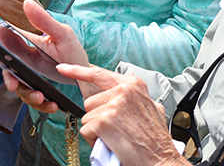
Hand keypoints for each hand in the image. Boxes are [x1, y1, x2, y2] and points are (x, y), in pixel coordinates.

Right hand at [1, 0, 90, 110]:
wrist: (86, 76)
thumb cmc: (72, 52)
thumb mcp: (62, 34)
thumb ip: (44, 21)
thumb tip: (27, 3)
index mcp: (26, 41)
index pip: (3, 34)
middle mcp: (23, 58)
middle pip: (5, 67)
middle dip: (8, 78)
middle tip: (14, 84)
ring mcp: (28, 74)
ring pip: (18, 86)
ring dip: (27, 94)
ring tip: (40, 96)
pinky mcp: (36, 88)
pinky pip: (31, 98)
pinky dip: (39, 103)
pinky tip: (51, 103)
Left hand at [58, 65, 188, 165]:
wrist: (159, 159)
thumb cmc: (155, 138)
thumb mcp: (151, 106)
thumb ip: (136, 92)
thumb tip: (129, 78)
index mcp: (132, 85)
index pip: (99, 73)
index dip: (78, 70)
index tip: (63, 67)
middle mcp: (122, 91)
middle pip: (90, 101)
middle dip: (97, 116)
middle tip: (114, 128)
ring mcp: (112, 105)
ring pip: (87, 116)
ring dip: (96, 129)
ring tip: (114, 136)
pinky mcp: (103, 121)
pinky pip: (86, 130)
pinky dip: (93, 140)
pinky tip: (109, 143)